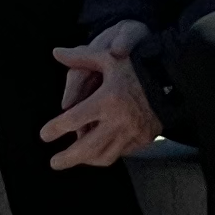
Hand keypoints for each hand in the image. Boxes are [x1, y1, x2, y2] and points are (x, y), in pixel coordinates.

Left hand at [43, 22, 159, 168]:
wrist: (170, 78)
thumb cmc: (136, 65)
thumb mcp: (107, 56)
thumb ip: (80, 57)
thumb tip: (56, 52)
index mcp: (106, 99)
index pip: (73, 119)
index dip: (56, 129)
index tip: (44, 135)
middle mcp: (118, 121)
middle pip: (87, 147)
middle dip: (67, 158)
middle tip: (53, 162)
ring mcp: (132, 134)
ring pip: (104, 156)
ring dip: (86, 160)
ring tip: (74, 160)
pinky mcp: (142, 140)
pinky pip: (120, 153)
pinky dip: (106, 154)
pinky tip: (97, 151)